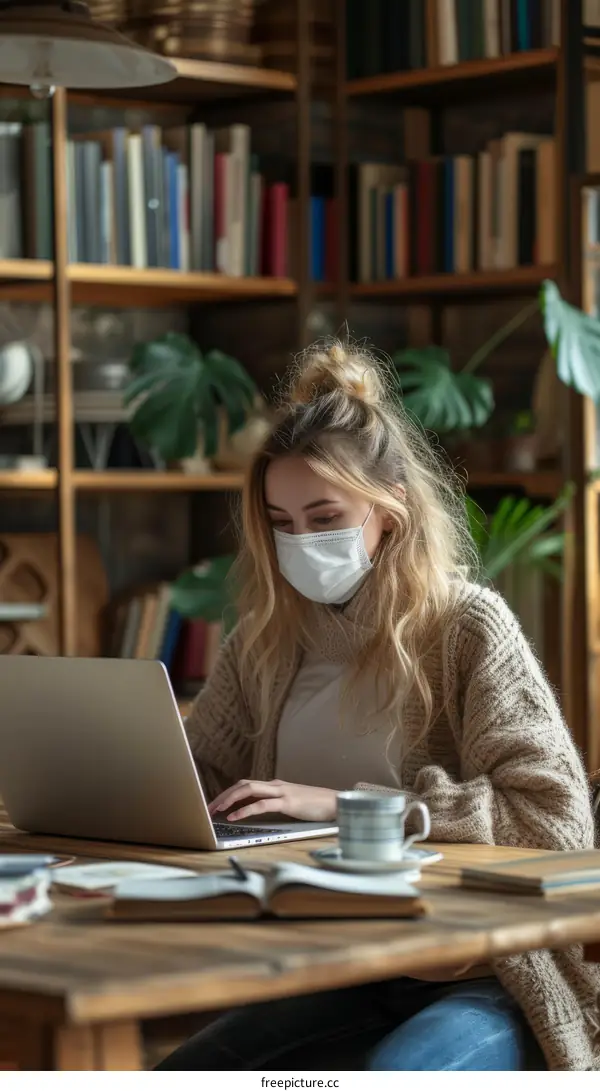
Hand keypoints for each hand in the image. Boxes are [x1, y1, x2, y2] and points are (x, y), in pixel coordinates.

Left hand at [208, 779, 336, 822]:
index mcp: (276, 786)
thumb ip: (277, 804)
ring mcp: (282, 792)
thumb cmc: (318, 806)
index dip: (228, 793)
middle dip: (223, 795)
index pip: (246, 785)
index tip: (215, 804)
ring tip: (215, 810)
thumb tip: (260, 810)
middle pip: (242, 784)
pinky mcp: (288, 803)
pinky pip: (261, 804)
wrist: (339, 803)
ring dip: (228, 799)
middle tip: (208, 808)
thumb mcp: (293, 804)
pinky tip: (234, 817)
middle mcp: (276, 785)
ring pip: (248, 789)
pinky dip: (245, 809)